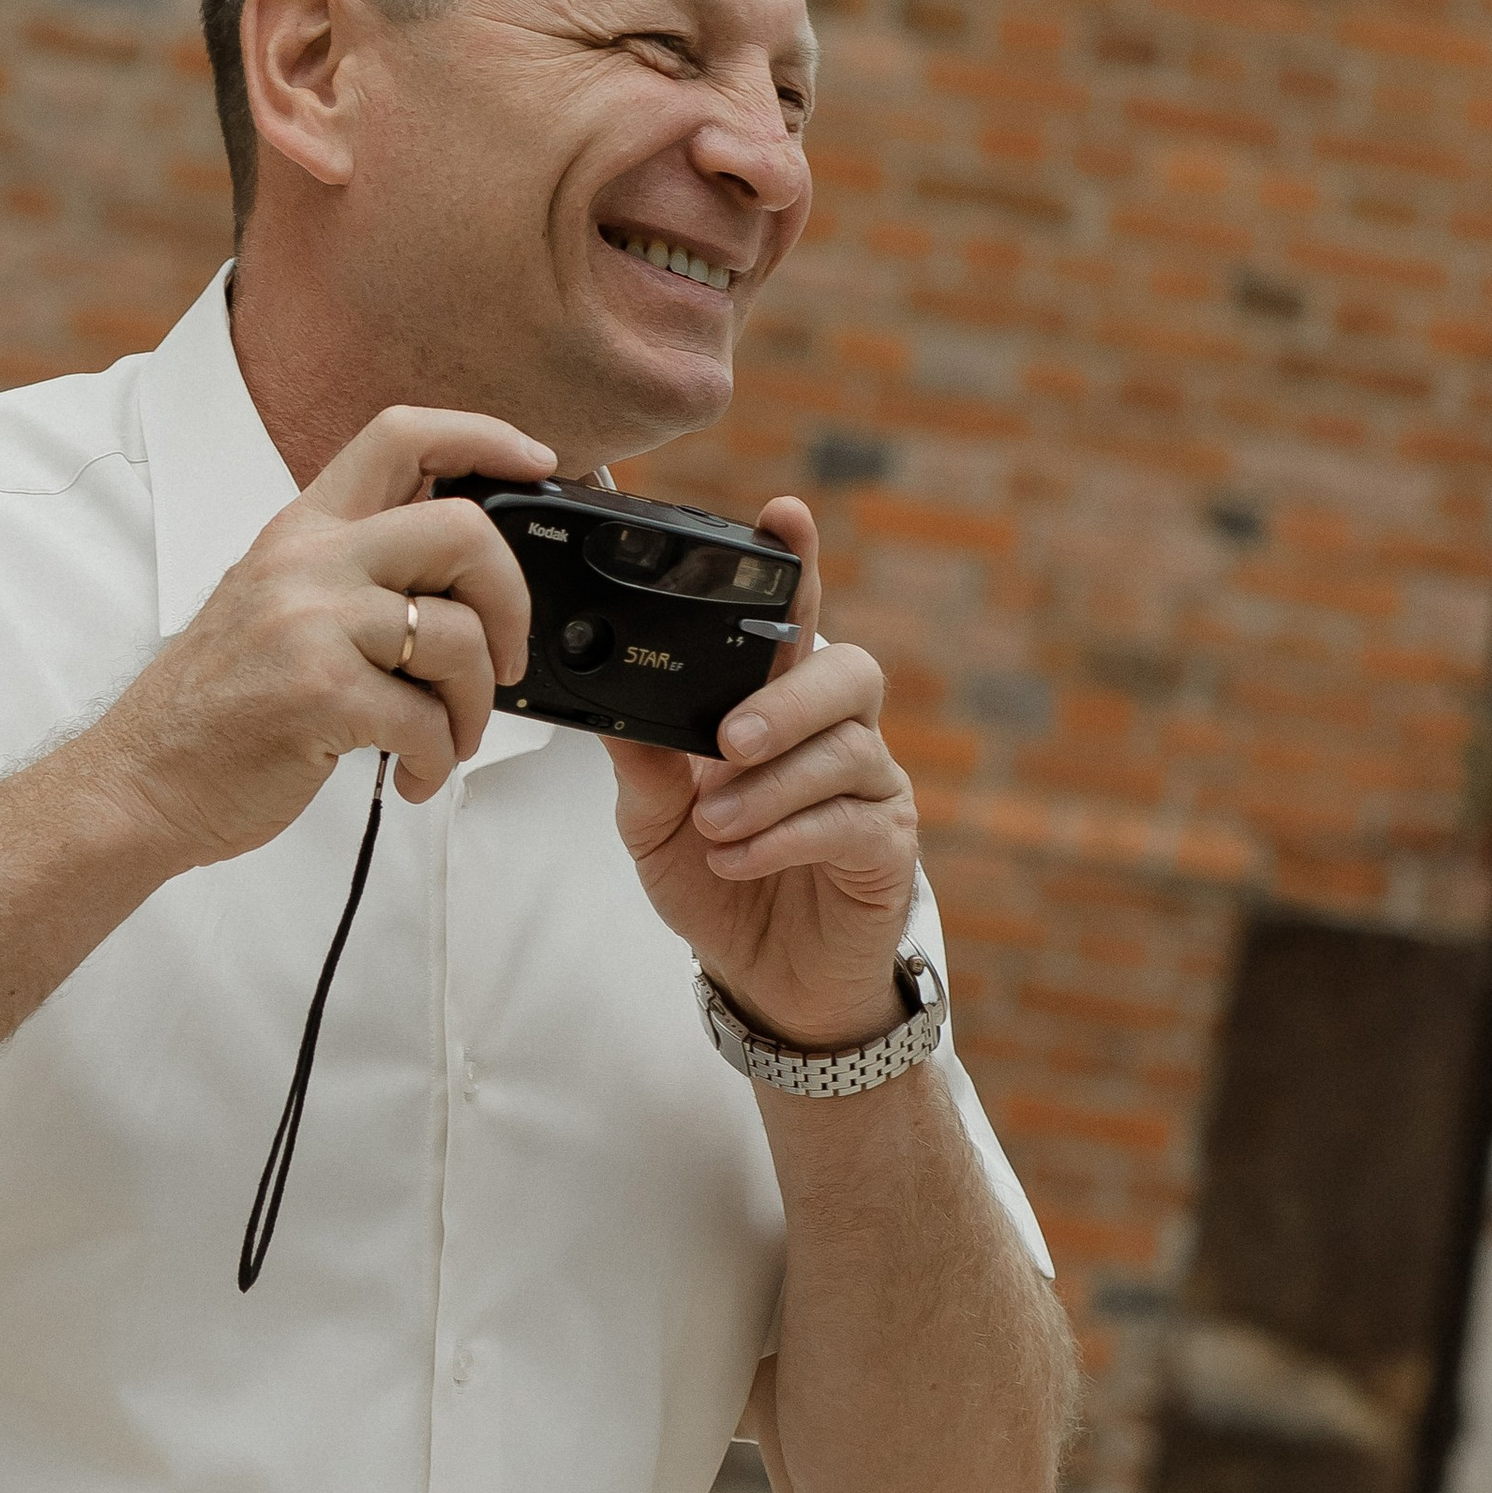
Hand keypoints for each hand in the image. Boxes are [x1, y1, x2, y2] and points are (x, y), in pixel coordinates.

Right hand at [90, 406, 543, 867]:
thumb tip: (463, 584)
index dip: (485, 436)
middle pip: (461, 530)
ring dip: (474, 706)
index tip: (537, 463)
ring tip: (447, 740)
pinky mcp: (320, 695)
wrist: (141, 781)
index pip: (401, 434)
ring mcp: (310, 625)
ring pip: (459, 637)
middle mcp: (306, 562)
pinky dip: (440, 760)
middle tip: (504, 658)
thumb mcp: (276, 604)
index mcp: (301, 529)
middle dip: (511, 601)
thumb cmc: (217, 706)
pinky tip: (414, 775)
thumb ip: (353, 574)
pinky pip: (428, 720)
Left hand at [604, 495, 919, 1049]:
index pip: (797, 618)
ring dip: (768, 786)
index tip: (783, 513)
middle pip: (848, 669)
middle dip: (786, 699)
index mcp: (779, 703)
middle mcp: (836, 730)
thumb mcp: (653, 820)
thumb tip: (604, 702)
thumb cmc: (718, 879)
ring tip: (712, 824)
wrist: (763, 979)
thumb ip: (641, 759)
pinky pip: (848, 819)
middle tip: (727, 742)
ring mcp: (872, 785)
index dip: (799, 564)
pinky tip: (737, 858)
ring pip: (847, 748)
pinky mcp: (887, 844)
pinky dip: (782, 836)